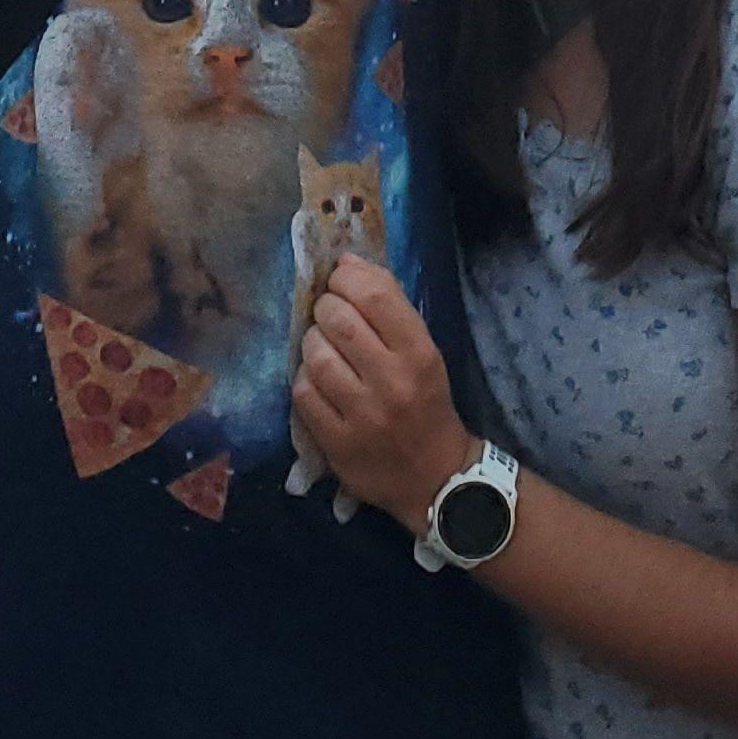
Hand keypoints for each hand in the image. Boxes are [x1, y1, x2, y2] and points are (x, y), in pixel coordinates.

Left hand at [291, 256, 470, 533]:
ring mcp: (362, 416)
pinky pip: (303, 393)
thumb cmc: (426, 402)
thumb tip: (345, 262)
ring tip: (322, 345)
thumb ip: (389, 306)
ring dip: (312, 341)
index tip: (340, 279)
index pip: (375, 296)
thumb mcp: (423, 350)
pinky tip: (318, 379)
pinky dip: (305, 378)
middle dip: (325, 307)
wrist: (433, 476)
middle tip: (329, 313)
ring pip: (315, 355)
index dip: (348, 277)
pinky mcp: (337, 444)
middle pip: (338, 320)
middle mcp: (391, 382)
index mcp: (419, 354)